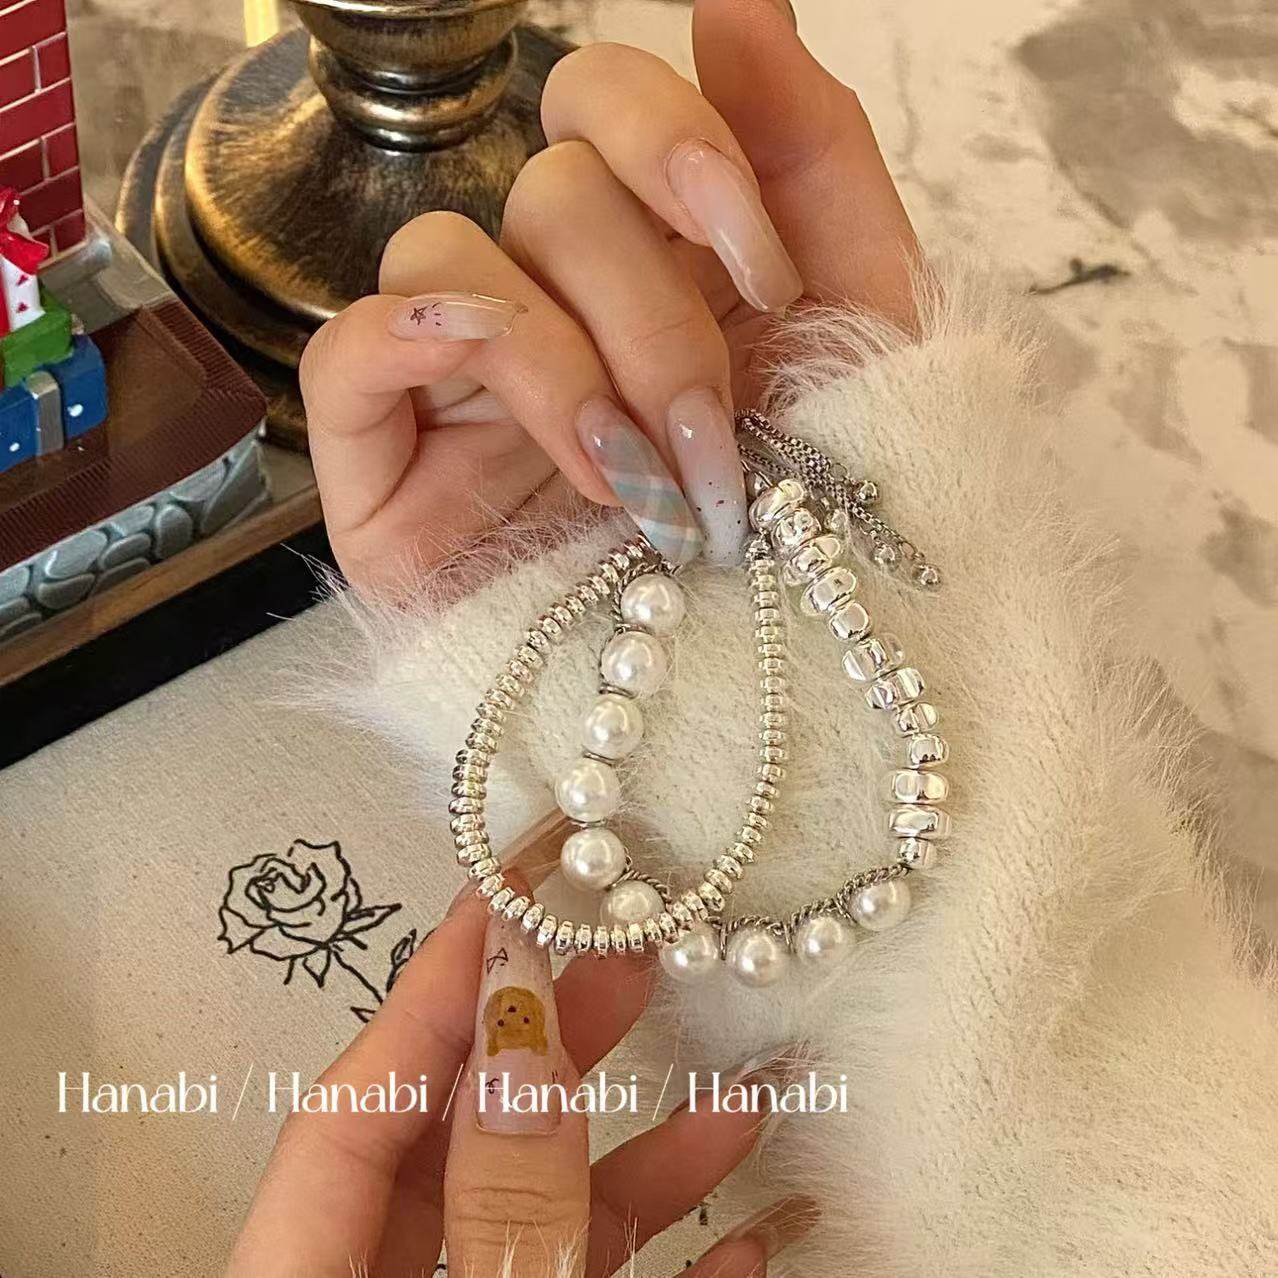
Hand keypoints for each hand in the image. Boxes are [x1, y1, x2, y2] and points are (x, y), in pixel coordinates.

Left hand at [226, 816, 816, 1276]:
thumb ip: (498, 1193)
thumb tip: (528, 1052)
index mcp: (308, 1267)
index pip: (361, 1095)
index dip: (435, 986)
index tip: (505, 893)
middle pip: (466, 1137)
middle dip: (563, 1048)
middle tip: (637, 961)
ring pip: (557, 1220)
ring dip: (655, 1162)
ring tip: (744, 1095)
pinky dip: (680, 1267)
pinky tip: (753, 1232)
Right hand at [299, 0, 917, 595]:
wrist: (750, 695)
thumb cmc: (803, 527)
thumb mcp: (854, 333)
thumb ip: (810, 156)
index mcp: (646, 255)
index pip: (604, 103)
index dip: (682, 151)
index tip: (763, 269)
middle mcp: (546, 297)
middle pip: (550, 190)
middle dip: (652, 312)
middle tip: (708, 437)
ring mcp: (457, 378)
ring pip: (456, 257)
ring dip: (565, 363)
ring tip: (634, 482)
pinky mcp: (384, 464)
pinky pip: (347, 351)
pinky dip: (427, 354)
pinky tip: (521, 417)